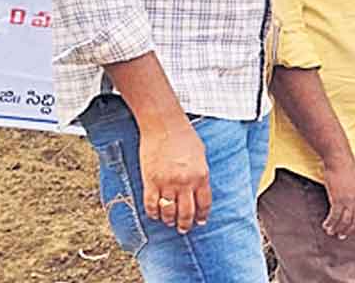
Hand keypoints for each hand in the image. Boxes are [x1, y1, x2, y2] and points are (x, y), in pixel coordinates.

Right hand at [140, 118, 211, 233]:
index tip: (200, 222)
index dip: (202, 215)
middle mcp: (185, 182)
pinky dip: (153, 213)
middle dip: (186, 224)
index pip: (204, 203)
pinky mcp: (150, 181)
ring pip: (169, 211)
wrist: (164, 125)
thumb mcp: (201, 155)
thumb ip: (200, 173)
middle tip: (184, 229)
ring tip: (169, 222)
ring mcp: (167, 182)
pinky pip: (151, 204)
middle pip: (187, 212)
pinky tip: (155, 215)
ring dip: (169, 220)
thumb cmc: (184, 136)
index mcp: (201, 175)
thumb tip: (199, 188)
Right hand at [321, 156, 354, 238]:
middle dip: (349, 230)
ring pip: (345, 221)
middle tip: (341, 236)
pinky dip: (330, 223)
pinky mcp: (338, 199)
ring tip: (330, 231)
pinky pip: (334, 216)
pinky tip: (325, 225)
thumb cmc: (346, 166)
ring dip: (337, 229)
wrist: (339, 159)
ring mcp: (349, 200)